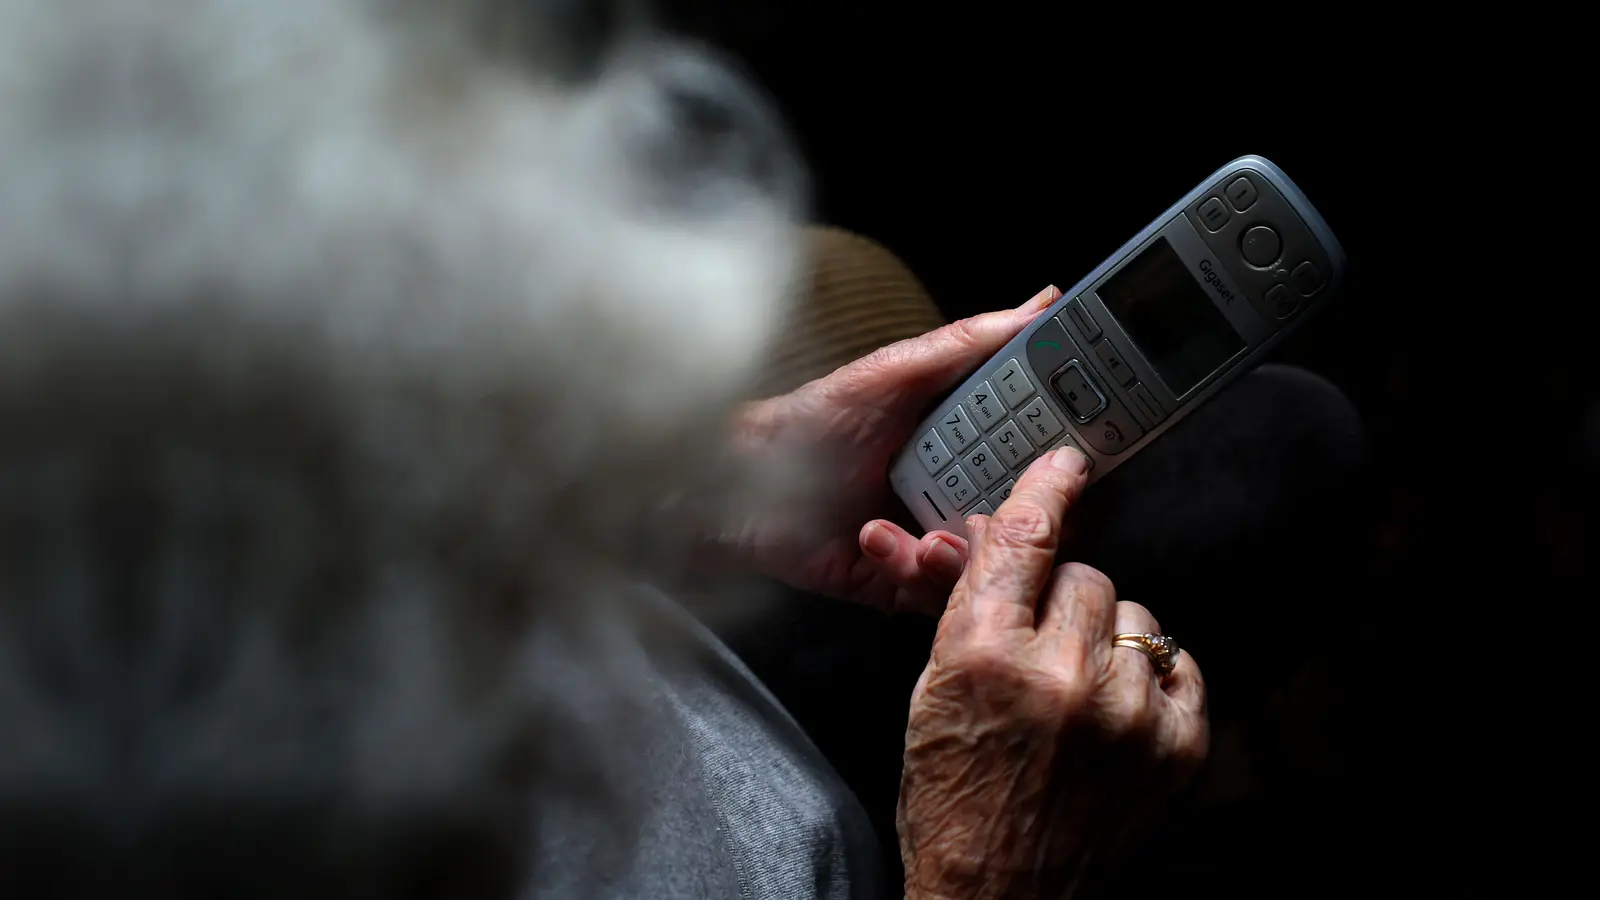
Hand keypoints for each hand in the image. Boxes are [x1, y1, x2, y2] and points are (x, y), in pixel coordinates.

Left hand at [726, 285, 1062, 613]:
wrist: (738, 486)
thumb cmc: (811, 421)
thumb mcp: (895, 372)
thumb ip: (970, 341)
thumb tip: (1043, 302)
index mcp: (969, 443)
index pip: (1039, 454)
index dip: (1065, 459)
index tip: (1078, 455)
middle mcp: (958, 494)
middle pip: (1025, 518)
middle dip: (1021, 516)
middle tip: (1001, 504)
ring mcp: (931, 544)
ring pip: (989, 563)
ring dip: (964, 547)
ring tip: (932, 532)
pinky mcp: (900, 584)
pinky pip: (936, 594)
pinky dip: (916, 569)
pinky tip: (880, 539)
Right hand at [897, 446, 1207, 899]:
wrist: (999, 899)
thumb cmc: (953, 799)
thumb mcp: (931, 693)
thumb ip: (964, 606)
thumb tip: (985, 531)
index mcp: (984, 657)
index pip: (1025, 538)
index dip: (1045, 489)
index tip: (1065, 463)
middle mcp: (1062, 677)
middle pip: (1083, 574)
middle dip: (1060, 599)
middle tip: (1041, 645)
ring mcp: (1129, 714)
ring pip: (1133, 613)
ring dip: (1104, 639)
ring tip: (1076, 692)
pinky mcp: (1178, 746)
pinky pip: (1178, 660)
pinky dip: (1149, 675)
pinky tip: (1117, 710)